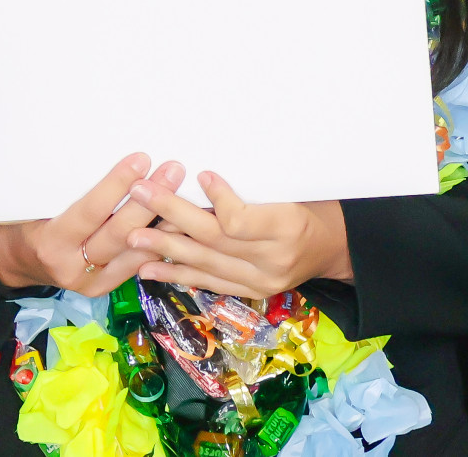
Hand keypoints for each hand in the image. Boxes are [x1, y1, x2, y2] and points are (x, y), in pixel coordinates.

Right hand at [0, 155, 185, 296]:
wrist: (18, 261)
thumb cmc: (29, 221)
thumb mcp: (41, 203)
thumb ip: (74, 192)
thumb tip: (115, 159)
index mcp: (52, 242)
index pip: (91, 211)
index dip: (117, 185)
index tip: (141, 159)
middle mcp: (72, 268)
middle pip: (118, 234)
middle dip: (149, 201)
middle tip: (172, 170)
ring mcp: (90, 283)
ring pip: (134, 253)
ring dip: (163, 224)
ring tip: (185, 196)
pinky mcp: (104, 289)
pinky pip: (137, 266)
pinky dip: (158, 245)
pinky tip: (178, 225)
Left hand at [123, 171, 353, 298]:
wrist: (333, 246)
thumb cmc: (312, 205)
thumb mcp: (291, 188)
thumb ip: (250, 190)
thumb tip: (199, 178)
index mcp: (287, 228)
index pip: (238, 221)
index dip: (216, 199)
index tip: (199, 174)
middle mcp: (273, 261)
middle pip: (214, 239)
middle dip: (171, 215)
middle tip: (140, 194)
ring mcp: (261, 282)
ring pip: (205, 264)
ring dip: (165, 249)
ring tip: (133, 236)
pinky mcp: (251, 292)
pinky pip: (208, 283)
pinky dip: (177, 274)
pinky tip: (149, 268)